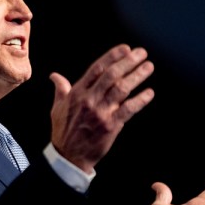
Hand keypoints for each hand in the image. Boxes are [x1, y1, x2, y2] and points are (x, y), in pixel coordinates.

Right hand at [48, 44, 154, 172]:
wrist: (69, 156)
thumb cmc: (63, 131)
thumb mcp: (57, 108)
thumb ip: (60, 89)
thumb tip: (54, 76)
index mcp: (77, 92)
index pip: (97, 69)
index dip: (112, 56)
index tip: (126, 48)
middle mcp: (89, 100)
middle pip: (112, 75)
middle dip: (128, 62)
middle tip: (142, 53)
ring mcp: (101, 112)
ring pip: (122, 89)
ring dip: (137, 76)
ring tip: (148, 67)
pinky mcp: (111, 125)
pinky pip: (128, 109)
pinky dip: (140, 100)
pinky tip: (149, 93)